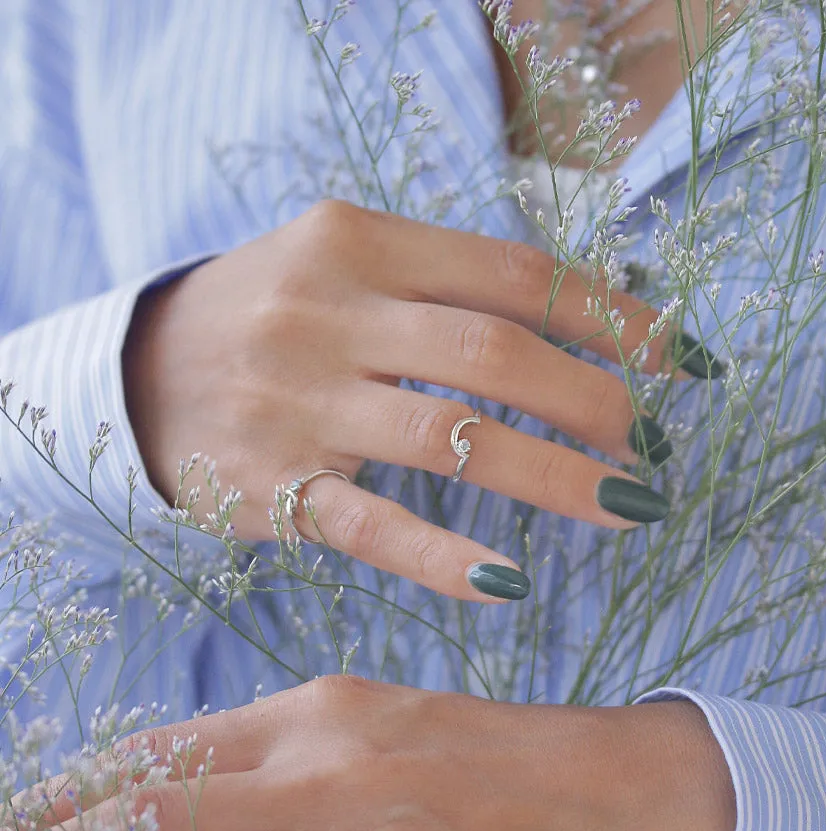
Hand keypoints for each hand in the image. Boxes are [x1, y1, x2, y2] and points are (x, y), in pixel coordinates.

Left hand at [3, 676, 735, 830]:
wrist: (637, 790)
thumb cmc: (518, 765)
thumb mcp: (400, 733)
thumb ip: (311, 763)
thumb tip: (227, 801)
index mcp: (322, 713)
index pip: (166, 753)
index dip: (73, 795)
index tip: (8, 827)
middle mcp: (328, 766)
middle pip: (157, 813)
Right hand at [123, 200, 693, 601]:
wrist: (136, 373)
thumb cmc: (269, 315)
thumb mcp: (344, 265)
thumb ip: (445, 282)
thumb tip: (585, 317)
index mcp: (358, 242)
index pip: (513, 272)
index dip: (610, 315)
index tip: (677, 358)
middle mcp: (328, 312)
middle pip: (495, 352)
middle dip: (598, 400)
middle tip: (657, 443)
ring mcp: (297, 402)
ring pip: (452, 439)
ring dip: (557, 477)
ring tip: (630, 506)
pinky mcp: (275, 487)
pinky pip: (376, 526)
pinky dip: (449, 558)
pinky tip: (512, 582)